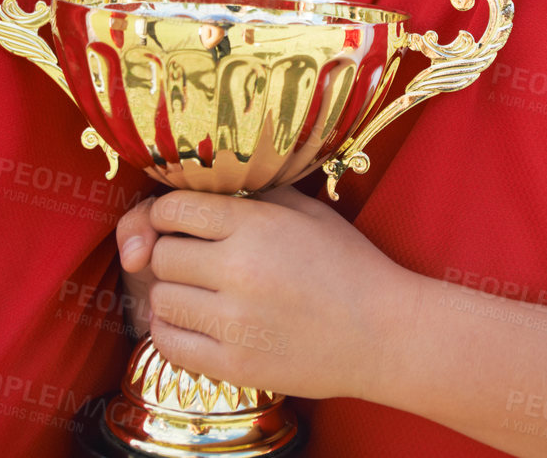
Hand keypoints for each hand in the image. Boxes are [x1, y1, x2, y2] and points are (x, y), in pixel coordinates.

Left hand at [118, 186, 413, 399]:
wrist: (386, 335)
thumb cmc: (347, 265)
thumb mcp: (306, 210)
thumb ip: (253, 192)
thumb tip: (202, 180)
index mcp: (257, 225)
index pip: (173, 210)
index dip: (165, 214)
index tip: (175, 222)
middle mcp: (241, 270)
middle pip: (161, 256)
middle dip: (169, 254)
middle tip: (191, 260)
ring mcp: (236, 323)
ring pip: (160, 300)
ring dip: (171, 295)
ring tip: (196, 294)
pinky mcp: (235, 366)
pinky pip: (169, 344)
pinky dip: (171, 332)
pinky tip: (194, 324)